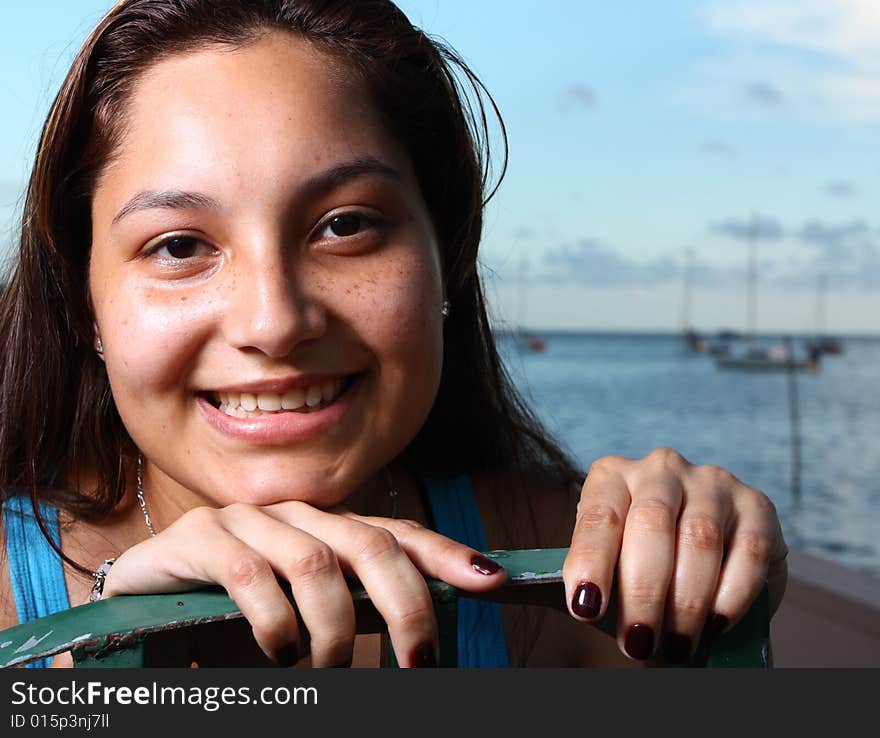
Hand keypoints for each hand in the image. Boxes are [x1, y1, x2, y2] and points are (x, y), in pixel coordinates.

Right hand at [102, 501, 506, 666]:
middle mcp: (294, 517)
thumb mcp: (308, 621)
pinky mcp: (198, 538)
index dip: (445, 555)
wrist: (147, 608)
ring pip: (316, 563)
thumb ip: (355, 615)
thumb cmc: (236, 621)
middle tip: (419, 663)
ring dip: (333, 630)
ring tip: (327, 672)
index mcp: (327, 532)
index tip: (491, 581)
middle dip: (406, 605)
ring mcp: (246, 522)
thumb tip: (420, 646)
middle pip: (370, 544)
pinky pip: (251, 575)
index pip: (397, 535)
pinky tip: (280, 656)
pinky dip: (276, 623)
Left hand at [562, 448, 787, 661]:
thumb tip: (592, 613)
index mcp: (614, 476)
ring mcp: (711, 482)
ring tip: (676, 645)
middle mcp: (661, 470)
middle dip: (643, 592)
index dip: (591, 562)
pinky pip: (749, 552)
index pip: (598, 517)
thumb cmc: (641, 562)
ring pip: (700, 539)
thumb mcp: (613, 563)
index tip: (586, 607)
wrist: (702, 557)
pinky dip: (730, 597)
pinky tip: (715, 626)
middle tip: (639, 642)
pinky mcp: (756, 505)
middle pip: (650, 525)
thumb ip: (602, 579)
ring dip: (687, 602)